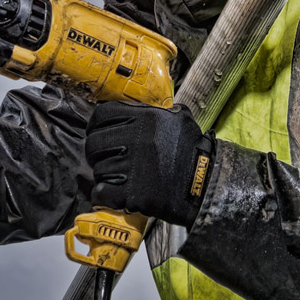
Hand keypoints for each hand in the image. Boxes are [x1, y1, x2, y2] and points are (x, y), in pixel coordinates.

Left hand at [84, 102, 213, 227]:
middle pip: (94, 143)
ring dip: (102, 174)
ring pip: (97, 169)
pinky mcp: (132, 193)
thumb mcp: (181, 119)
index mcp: (146, 118)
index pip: (102, 115)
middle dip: (95, 152)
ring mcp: (133, 167)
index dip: (95, 124)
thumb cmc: (192, 152)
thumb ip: (160, 110)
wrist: (205, 184)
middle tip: (103, 158)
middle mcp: (137, 139)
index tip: (96, 132)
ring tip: (115, 177)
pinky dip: (103, 194)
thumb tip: (141, 105)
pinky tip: (112, 193)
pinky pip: (101, 191)